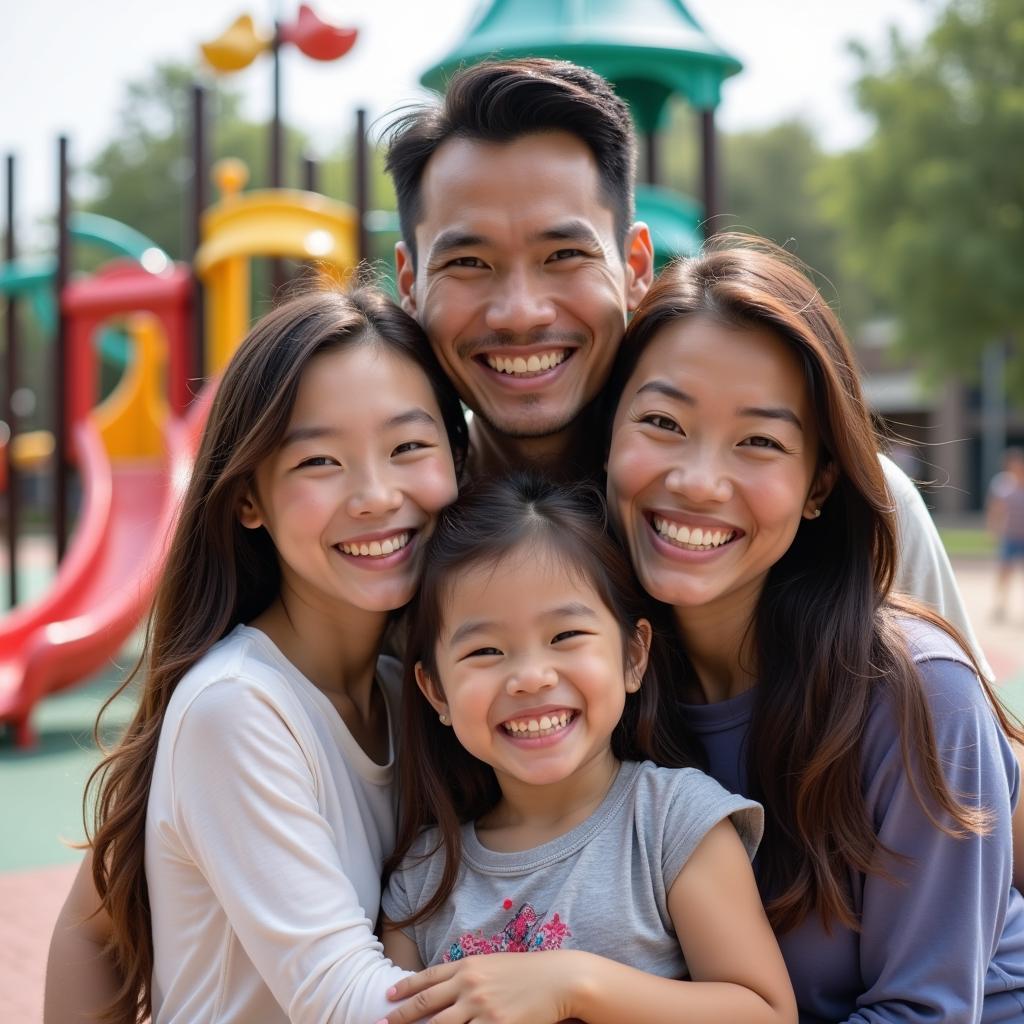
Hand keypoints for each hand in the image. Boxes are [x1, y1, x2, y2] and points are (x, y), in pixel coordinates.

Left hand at [378, 951, 578, 1023]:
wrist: (559, 978)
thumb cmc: (529, 972)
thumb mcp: (494, 965)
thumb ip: (470, 975)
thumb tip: (447, 987)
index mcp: (469, 966)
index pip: (429, 978)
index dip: (406, 988)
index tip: (388, 996)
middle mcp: (470, 985)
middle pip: (427, 1005)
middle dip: (401, 1016)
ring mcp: (481, 1008)